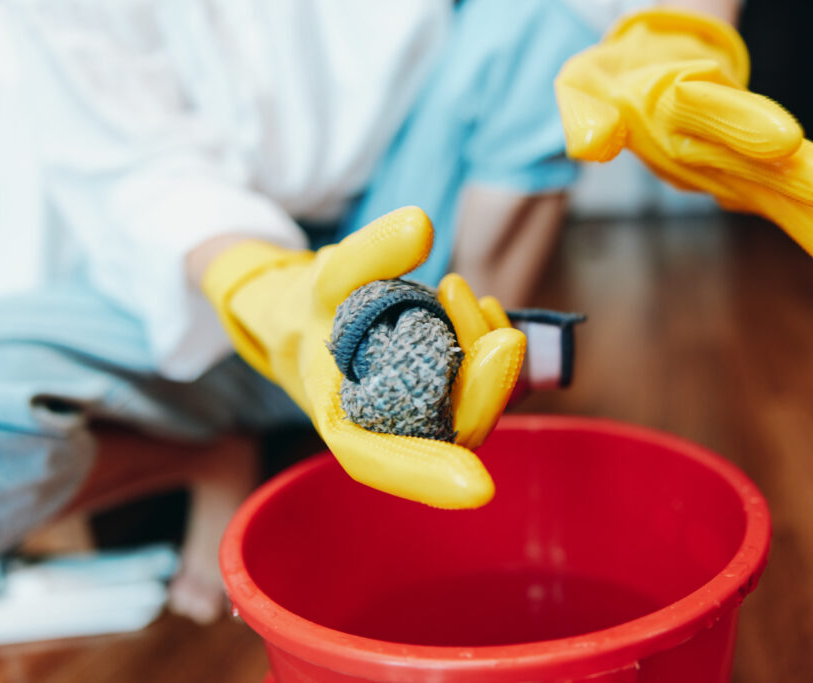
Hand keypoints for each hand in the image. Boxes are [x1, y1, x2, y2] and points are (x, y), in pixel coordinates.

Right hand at [202, 207, 524, 508]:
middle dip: (484, 393)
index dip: (425, 476)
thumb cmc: (310, 305)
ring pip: (470, 406)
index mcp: (339, 418)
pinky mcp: (443, 396)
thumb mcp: (325, 272)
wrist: (307, 318)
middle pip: (445, 432)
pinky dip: (488, 348)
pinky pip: (477, 384)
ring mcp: (419, 415)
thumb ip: (367, 252)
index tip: (481, 488)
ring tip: (466, 294)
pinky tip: (485, 307)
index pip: (377, 459)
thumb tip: (421, 225)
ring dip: (487, 358)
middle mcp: (385, 428)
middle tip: (505, 342)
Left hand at [555, 8, 812, 269]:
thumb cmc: (613, 80)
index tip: (785, 140)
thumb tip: (592, 145)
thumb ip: (587, 114)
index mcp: (675, 99)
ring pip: (775, 186)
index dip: (745, 124)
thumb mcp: (584, 87)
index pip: (711, 109)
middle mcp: (714, 131)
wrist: (647, 68)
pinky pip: (776, 204)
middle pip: (758, 153)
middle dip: (799, 175)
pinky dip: (812, 224)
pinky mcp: (738, 181)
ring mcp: (732, 157)